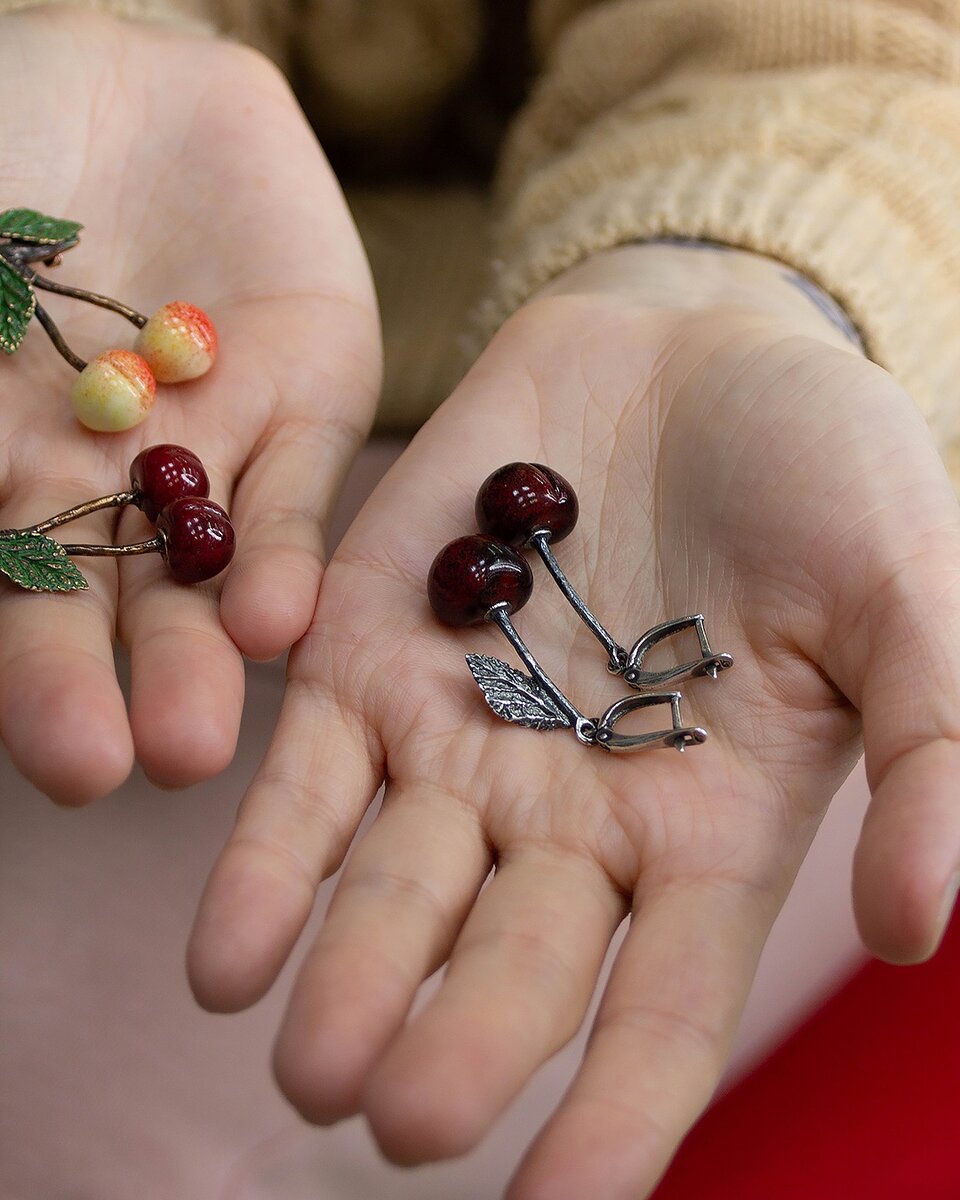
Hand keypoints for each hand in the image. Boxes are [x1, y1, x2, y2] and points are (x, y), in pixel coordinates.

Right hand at [0, 9, 378, 802]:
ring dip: (203, 651)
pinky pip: (292, 488)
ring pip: (206, 569)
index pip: (19, 592)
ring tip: (201, 740)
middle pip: (112, 606)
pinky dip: (278, 553)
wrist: (116, 81)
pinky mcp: (307, 400)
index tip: (55, 759)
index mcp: (12, 472)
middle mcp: (112, 485)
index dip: (31, 682)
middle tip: (136, 769)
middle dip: (118, 685)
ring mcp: (212, 449)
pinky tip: (274, 622)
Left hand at [189, 243, 959, 1197]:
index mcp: (707, 828)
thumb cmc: (823, 466)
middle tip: (394, 1119)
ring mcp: (463, 732)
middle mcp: (572, 810)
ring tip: (303, 1060)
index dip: (620, 1112)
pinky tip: (224, 953)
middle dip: (456, 1042)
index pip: (664, 1008)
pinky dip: (267, 859)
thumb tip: (923, 929)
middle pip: (511, 961)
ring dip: (346, 976)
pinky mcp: (369, 650)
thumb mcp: (912, 593)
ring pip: (394, 886)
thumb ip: (933, 753)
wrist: (690, 345)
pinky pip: (308, 776)